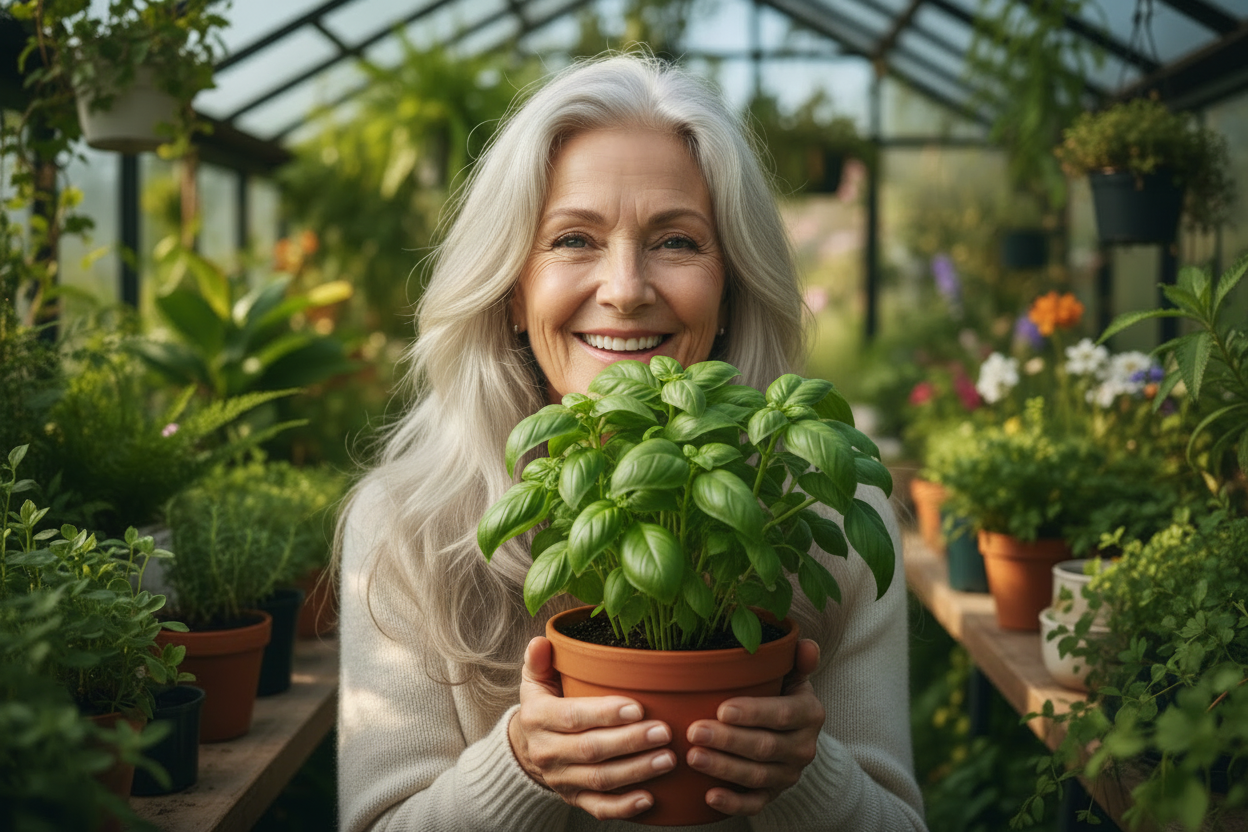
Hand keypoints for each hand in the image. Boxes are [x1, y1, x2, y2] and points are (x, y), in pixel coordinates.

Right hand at [508, 637, 676, 819]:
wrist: (527, 747)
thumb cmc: (544, 704)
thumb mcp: (535, 680)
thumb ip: (539, 661)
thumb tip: (541, 642)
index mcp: (538, 718)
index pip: (573, 717)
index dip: (605, 714)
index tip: (638, 708)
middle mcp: (547, 752)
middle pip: (591, 750)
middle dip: (630, 742)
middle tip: (664, 732)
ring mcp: (561, 779)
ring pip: (600, 779)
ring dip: (636, 771)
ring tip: (667, 759)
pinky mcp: (574, 799)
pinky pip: (599, 807)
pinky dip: (624, 806)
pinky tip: (650, 798)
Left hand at [685, 638, 823, 815]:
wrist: (791, 734)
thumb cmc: (781, 695)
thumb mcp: (792, 675)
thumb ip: (796, 660)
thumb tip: (806, 645)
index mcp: (809, 713)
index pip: (783, 714)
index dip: (753, 713)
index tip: (721, 709)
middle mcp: (804, 747)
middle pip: (765, 747)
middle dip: (728, 740)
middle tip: (695, 731)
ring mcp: (788, 774)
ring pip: (757, 776)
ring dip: (724, 768)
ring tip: (694, 757)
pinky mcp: (774, 794)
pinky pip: (755, 804)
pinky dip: (733, 803)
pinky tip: (709, 796)